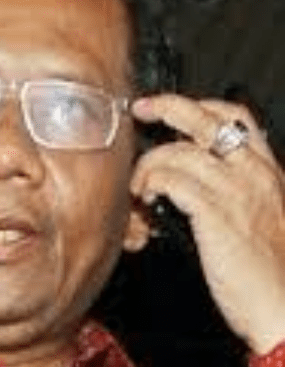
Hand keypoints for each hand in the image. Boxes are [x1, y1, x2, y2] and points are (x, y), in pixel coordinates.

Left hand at [131, 94, 284, 354]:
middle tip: (140, 110)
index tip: (168, 109)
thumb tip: (188, 181)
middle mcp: (253, 174)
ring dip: (148, 163)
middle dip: (165, 106)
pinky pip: (170, 180)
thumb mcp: (258, 219)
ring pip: (177, 151)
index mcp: (266, 172)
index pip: (235, 116)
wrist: (283, 307)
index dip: (198, 105)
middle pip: (204, 118)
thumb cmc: (268, 274)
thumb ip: (231, 192)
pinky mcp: (214, 212)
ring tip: (140, 184)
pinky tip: (145, 198)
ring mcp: (234, 190)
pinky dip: (150, 183)